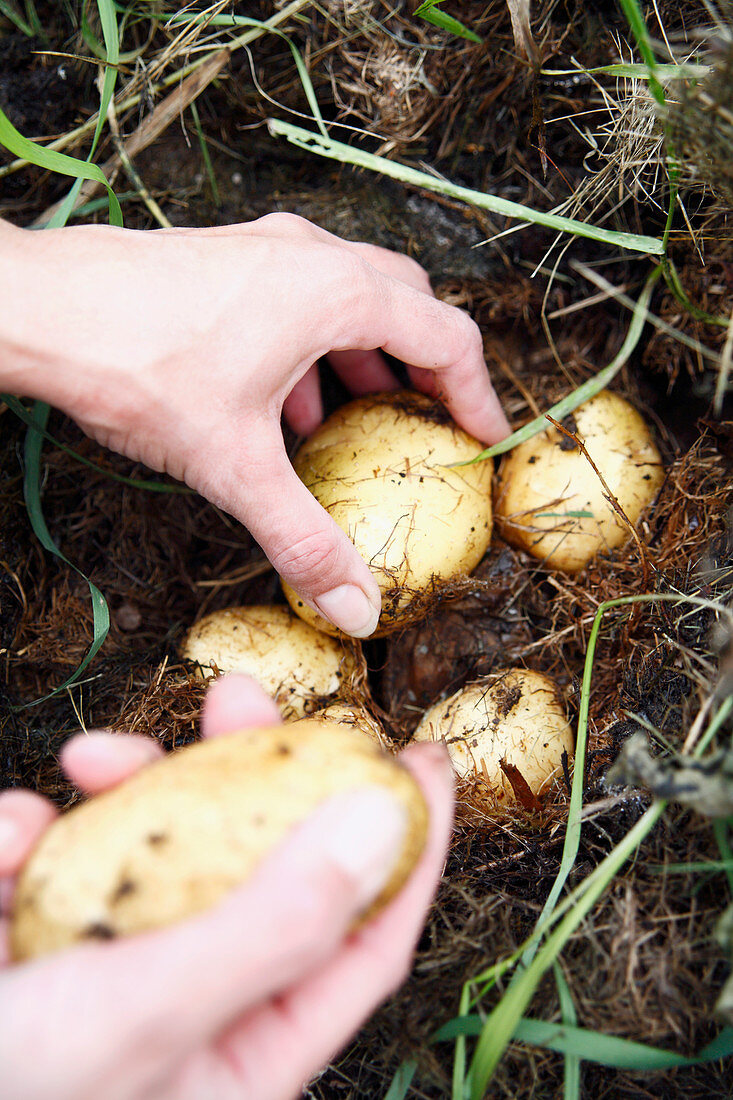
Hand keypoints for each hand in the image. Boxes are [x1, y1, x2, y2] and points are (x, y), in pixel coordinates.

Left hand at [0, 215, 509, 635]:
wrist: (42, 308)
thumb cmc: (140, 366)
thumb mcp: (235, 466)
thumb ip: (304, 540)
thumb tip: (355, 607)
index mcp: (337, 293)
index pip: (446, 337)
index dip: (477, 392)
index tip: (483, 436)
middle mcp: (311, 257)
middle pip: (406, 303)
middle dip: (427, 366)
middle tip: (429, 421)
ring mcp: (266, 249)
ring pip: (350, 294)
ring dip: (368, 354)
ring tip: (359, 415)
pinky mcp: (228, 258)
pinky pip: (298, 296)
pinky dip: (315, 345)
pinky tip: (284, 403)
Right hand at [0, 675, 453, 1099]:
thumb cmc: (12, 1096)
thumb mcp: (146, 1015)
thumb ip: (271, 923)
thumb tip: (378, 823)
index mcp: (247, 1047)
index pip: (362, 938)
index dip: (404, 847)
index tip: (421, 758)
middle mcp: (191, 999)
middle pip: (256, 862)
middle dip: (250, 773)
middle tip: (242, 699)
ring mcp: (112, 958)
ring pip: (156, 839)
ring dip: (124, 785)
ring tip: (87, 759)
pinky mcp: (38, 927)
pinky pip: (59, 849)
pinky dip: (28, 832)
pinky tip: (4, 843)